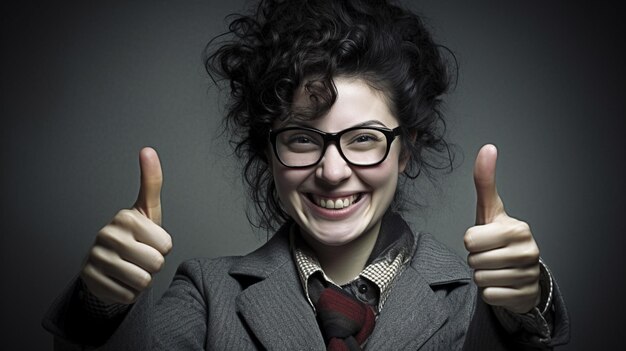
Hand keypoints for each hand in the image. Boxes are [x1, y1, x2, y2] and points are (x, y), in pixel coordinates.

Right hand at [80, 147, 172, 304]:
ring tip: (131, 267)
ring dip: (142, 280)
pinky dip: (128, 292)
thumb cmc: (135, 234)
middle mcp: (107, 235)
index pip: (166, 245)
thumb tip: (148, 149)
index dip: (162, 247)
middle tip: (140, 256)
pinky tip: (119, 279)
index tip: (149, 240)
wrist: (108, 262)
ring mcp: (95, 258)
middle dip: (153, 265)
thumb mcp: (147, 208)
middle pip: (155, 264)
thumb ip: (151, 181)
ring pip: (142, 282)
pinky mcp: (89, 280)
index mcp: (125, 217)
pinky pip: (127, 296)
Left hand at [463, 144, 540, 313]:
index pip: (469, 239)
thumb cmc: (498, 238)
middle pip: (474, 259)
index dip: (471, 240)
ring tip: (495, 268)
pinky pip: (489, 296)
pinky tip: (501, 283)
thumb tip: (487, 147)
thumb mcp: (490, 210)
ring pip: (480, 279)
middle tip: (489, 255)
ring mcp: (528, 275)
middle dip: (476, 258)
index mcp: (518, 229)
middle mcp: (528, 251)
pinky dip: (490, 292)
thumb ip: (485, 181)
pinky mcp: (524, 296)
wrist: (520, 272)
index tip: (484, 239)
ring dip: (482, 275)